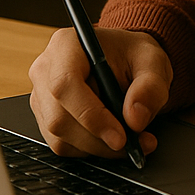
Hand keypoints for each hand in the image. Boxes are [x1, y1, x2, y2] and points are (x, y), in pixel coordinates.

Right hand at [28, 26, 171, 158]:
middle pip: (59, 117)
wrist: (125, 60)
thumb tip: (135, 119)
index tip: (120, 136)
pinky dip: (90, 149)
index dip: (91, 115)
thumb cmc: (133, 55)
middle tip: (134, 143)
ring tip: (132, 141)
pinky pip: (62, 144)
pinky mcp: (45, 116)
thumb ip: (150, 86)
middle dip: (99, 139)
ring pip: (59, 136)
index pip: (65, 84)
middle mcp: (46, 69)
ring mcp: (41, 95)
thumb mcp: (153, 61)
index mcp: (67, 44)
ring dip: (98, 147)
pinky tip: (111, 139)